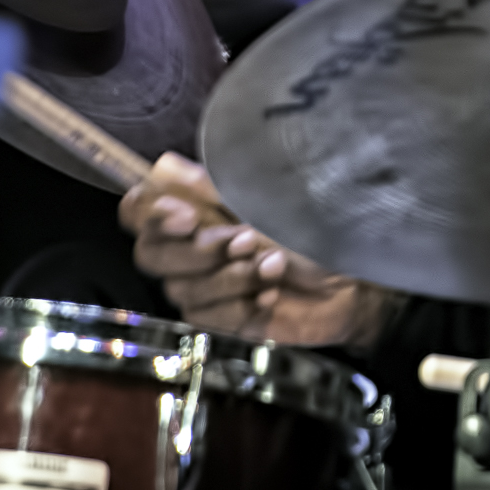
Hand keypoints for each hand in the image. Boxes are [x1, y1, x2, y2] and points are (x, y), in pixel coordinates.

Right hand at [118, 152, 401, 347]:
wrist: (352, 283)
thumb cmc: (311, 233)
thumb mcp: (264, 202)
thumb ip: (211, 188)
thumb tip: (163, 167)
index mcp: (193, 211)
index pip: (136, 211)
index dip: (150, 214)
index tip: (186, 216)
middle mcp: (188, 248)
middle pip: (149, 254)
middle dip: (197, 250)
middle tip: (245, 241)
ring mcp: (202, 287)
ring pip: (181, 288)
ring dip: (230, 277)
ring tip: (273, 265)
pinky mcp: (220, 321)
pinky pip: (207, 317)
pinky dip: (242, 303)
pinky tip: (270, 293)